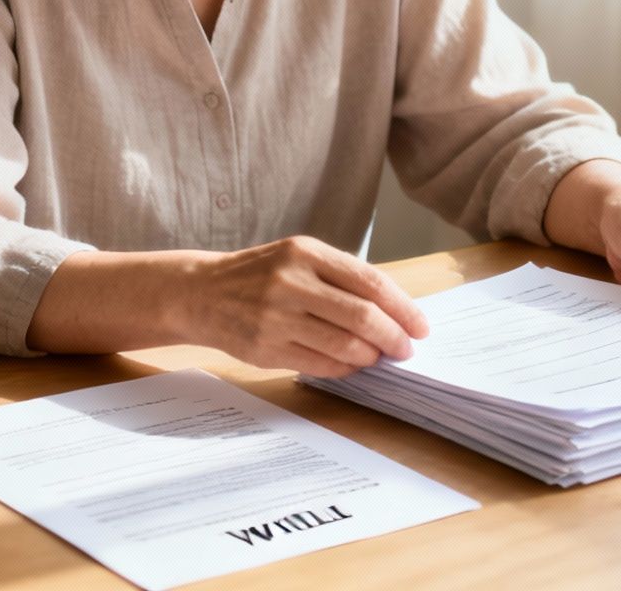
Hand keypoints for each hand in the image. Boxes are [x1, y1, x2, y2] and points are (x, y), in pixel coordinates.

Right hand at [183, 236, 430, 377]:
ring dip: (371, 356)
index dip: (402, 308)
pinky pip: (320, 365)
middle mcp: (292, 282)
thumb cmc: (260, 275)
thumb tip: (394, 312)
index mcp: (305, 252)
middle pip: (362, 316)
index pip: (370, 282)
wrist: (201, 292)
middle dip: (394, 337)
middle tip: (405, 349)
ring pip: (344, 345)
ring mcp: (277, 317)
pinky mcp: (266, 348)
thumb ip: (341, 277)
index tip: (420, 326)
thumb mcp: (297, 257)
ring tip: (379, 357)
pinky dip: (345, 368)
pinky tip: (352, 365)